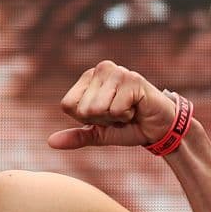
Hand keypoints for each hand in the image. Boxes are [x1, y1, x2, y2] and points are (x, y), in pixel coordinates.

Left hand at [47, 60, 176, 149]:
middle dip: (101, 119)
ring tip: (128, 109)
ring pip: (97, 108)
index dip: (85, 119)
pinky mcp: (133, 79)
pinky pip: (116, 109)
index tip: (103, 116)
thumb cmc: (128, 126)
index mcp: (88, 78)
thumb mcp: (98, 133)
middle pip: (82, 109)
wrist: (159, 128)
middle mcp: (101, 69)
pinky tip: (137, 107)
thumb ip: (76, 136)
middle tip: (119, 114)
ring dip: (114, 117)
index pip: (68, 105)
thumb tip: (50, 142)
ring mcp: (117, 72)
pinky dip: (127, 115)